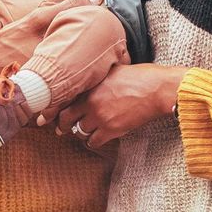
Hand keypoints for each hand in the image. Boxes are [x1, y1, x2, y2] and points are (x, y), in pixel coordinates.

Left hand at [56, 66, 185, 150]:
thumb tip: (89, 78)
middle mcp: (91, 103)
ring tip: (84, 132)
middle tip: (62, 130)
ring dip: (81, 133)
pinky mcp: (112, 129)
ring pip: (79, 132)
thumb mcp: (113, 70)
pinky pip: (94, 142)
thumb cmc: (139, 77)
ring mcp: (101, 117)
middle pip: (66, 120)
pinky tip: (97, 138)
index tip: (54, 116)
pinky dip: (93, 141)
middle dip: (63, 126)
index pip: (63, 102)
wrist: (157, 89)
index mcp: (90, 87)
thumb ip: (98, 77)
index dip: (56, 111)